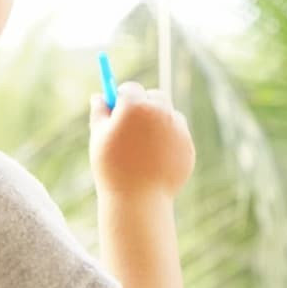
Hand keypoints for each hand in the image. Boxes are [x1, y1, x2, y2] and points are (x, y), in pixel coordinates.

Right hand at [89, 81, 194, 197]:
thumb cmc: (112, 167)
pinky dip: (169, 140)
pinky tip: (155, 157)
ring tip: (143, 144)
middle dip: (144, 104)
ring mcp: (177, 128)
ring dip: (159, 121)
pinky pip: (178, 134)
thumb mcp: (98, 137)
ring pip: (169, 114)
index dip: (122, 97)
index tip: (118, 106)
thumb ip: (99, 112)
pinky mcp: (187, 145)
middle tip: (132, 120)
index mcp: (135, 106)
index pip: (130, 88)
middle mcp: (160, 112)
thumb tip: (99, 96)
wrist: (138, 199)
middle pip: (155, 96)